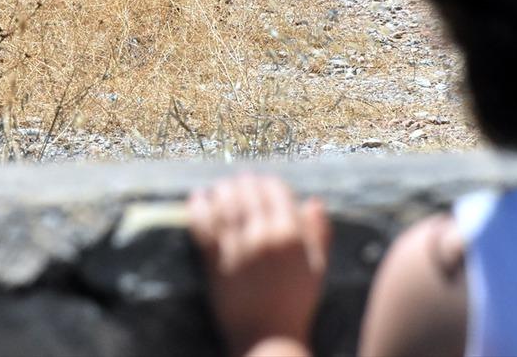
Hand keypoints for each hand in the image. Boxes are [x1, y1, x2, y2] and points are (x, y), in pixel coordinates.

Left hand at [187, 174, 330, 356]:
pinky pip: (203, 225)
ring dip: (222, 189)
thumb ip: (319, 234)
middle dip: (244, 182)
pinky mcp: (214, 259)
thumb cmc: (295, 304)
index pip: (276, 191)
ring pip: (226, 204)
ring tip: (221, 186)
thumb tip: (315, 202)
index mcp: (290, 235)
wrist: (266, 337)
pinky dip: (198, 207)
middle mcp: (262, 235)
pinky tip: (198, 198)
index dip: (269, 183)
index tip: (263, 182)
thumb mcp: (317, 269)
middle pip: (249, 193)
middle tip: (240, 180)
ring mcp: (236, 246)